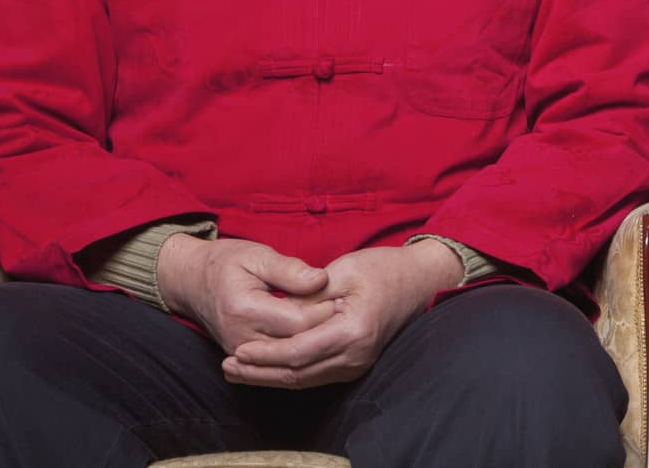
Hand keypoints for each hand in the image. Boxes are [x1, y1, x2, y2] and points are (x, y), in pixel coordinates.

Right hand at [156, 235, 334, 355]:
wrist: (191, 282)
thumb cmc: (226, 263)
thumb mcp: (257, 255)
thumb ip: (289, 270)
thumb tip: (321, 279)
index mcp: (245, 309)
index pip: (298, 321)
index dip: (325, 311)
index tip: (345, 298)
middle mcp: (241, 338)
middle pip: (297, 344)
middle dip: (325, 329)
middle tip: (348, 312)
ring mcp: (241, 352)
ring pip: (291, 358)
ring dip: (315, 343)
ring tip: (337, 323)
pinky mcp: (245, 358)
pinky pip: (280, 361)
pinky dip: (301, 350)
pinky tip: (318, 336)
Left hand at [223, 239, 464, 387]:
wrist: (420, 281)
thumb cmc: (384, 269)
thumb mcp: (343, 270)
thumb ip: (308, 294)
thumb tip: (277, 311)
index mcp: (353, 331)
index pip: (298, 352)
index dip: (265, 355)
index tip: (237, 351)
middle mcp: (356, 355)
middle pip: (298, 373)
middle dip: (260, 372)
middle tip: (228, 367)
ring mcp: (358, 363)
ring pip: (305, 379)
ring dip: (270, 377)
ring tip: (238, 371)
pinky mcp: (356, 363)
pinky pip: (316, 375)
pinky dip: (289, 373)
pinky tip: (268, 368)